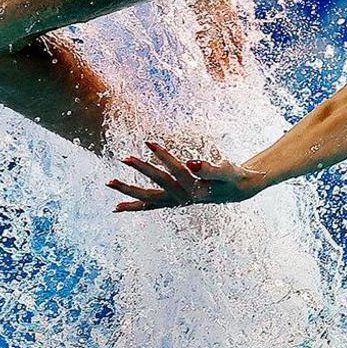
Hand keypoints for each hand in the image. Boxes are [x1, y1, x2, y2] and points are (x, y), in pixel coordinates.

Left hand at [107, 140, 261, 211]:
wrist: (237, 190)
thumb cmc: (233, 177)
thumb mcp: (227, 171)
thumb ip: (209, 168)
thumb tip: (190, 163)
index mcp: (196, 190)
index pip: (176, 171)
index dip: (163, 156)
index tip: (149, 141)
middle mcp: (183, 198)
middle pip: (158, 186)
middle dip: (142, 171)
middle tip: (125, 158)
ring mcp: (176, 202)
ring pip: (148, 199)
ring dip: (128, 192)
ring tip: (109, 183)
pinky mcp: (173, 201)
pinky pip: (150, 206)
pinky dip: (134, 206)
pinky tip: (118, 207)